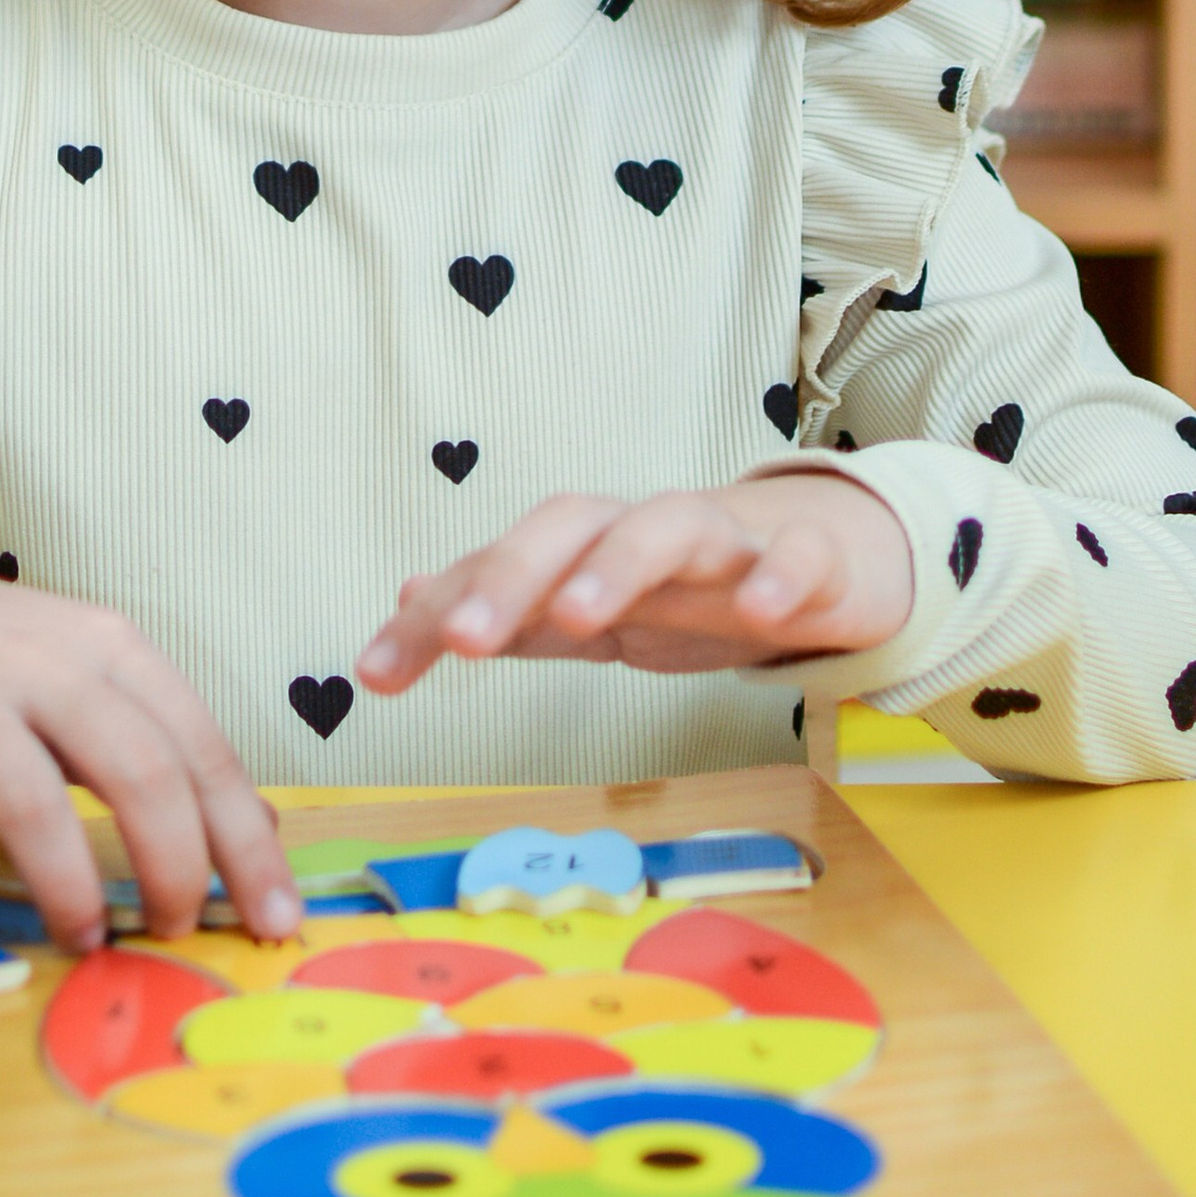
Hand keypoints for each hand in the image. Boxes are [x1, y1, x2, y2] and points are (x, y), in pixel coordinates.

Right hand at [0, 573, 299, 955]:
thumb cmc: (1, 664)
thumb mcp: (98, 680)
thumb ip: (171, 747)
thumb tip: (259, 829)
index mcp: (110, 651)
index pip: (198, 749)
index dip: (243, 840)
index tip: (274, 917)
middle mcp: (42, 666)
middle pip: (133, 768)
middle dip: (171, 862)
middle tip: (174, 928)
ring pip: (29, 795)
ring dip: (67, 880)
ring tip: (83, 936)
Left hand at [355, 475, 915, 693]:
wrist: (821, 554)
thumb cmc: (687, 586)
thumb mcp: (592, 607)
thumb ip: (507, 607)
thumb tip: (410, 596)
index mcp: (586, 548)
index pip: (497, 563)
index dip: (434, 611)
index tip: (374, 672)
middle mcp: (644, 532)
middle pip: (570, 524)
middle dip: (511, 576)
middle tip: (463, 639)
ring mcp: (728, 542)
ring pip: (669, 526)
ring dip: (618, 565)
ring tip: (578, 616)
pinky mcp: (809, 562)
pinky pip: (799, 558)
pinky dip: (780, 576)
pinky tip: (761, 613)